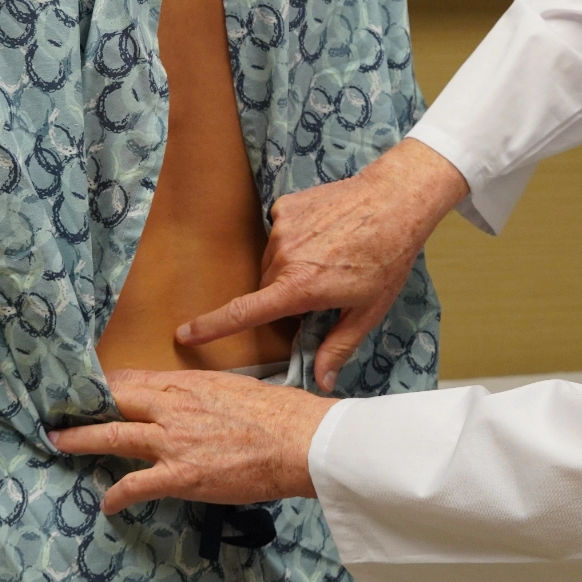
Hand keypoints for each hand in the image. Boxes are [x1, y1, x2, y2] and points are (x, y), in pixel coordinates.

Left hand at [50, 369, 335, 513]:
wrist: (299, 440)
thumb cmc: (277, 413)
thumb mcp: (233, 388)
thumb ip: (202, 394)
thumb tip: (189, 400)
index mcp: (186, 384)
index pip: (132, 380)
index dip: (104, 384)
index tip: (86, 387)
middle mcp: (172, 408)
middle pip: (114, 401)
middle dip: (81, 405)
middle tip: (55, 410)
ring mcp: (173, 442)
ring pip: (113, 436)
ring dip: (80, 439)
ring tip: (57, 442)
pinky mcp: (181, 476)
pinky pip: (136, 485)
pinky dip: (117, 495)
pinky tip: (107, 504)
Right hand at [176, 140, 467, 390]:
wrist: (395, 200)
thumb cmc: (386, 257)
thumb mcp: (367, 310)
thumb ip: (338, 347)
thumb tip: (321, 381)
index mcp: (299, 287)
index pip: (244, 313)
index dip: (211, 327)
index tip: (185, 334)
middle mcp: (283, 257)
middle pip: (266, 288)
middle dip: (286, 295)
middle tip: (325, 289)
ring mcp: (282, 228)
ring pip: (272, 262)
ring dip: (291, 267)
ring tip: (331, 256)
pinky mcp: (285, 206)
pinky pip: (280, 233)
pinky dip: (297, 239)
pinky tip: (326, 233)